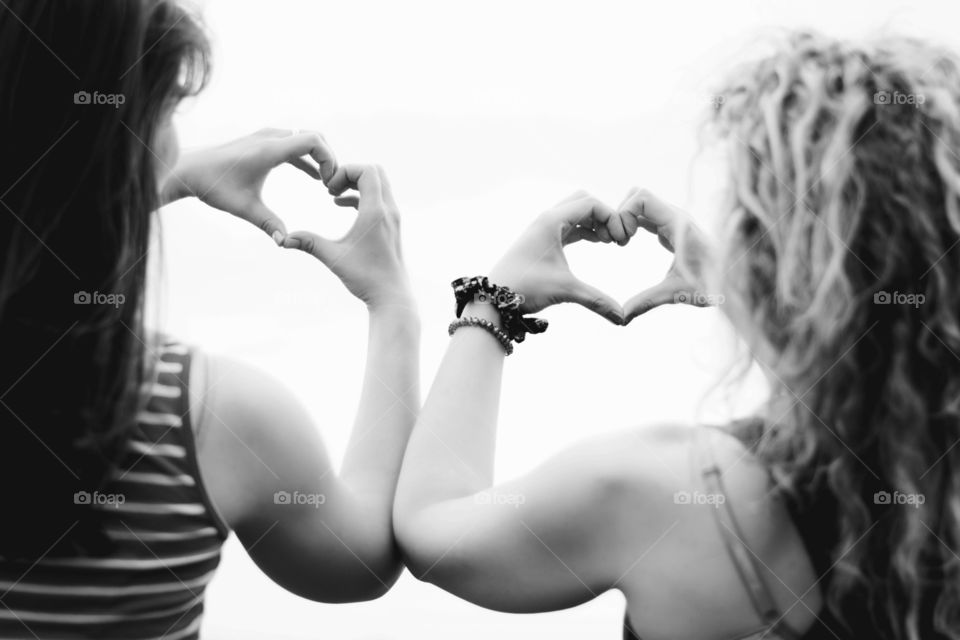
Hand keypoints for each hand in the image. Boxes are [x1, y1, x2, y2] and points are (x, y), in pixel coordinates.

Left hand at [165, 128, 336, 241]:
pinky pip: (293, 145)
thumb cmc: (213, 186)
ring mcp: (265, 137)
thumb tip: (285, 243)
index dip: (328, 158)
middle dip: (329, 158)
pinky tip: (313, 177)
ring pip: (304, 139)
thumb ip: (268, 224)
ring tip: (325, 183)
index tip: (328, 182)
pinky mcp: (261, 143)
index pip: (313, 140)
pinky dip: (307, 159)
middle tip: (332, 184)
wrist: (188, 169)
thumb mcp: (243, 207)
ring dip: (318, 158)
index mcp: (269, 150)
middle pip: (314, 136)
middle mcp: (270, 138)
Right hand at [281, 164, 411, 310]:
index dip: (345, 171)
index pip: (367, 171)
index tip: (329, 189)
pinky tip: (341, 206)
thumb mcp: (334, 258)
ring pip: (379, 184)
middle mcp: (389, 210)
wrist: (392, 296)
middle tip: (331, 188)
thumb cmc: (365, 278)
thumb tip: (282, 239)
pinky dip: (361, 195)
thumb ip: (309, 243)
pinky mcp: (392, 225)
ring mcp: (393, 217)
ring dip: (356, 184)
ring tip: (333, 196)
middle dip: (351, 173)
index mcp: (375, 212)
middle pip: (375, 171)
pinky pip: (379, 197)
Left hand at [488, 192, 630, 324]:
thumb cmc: (525, 289)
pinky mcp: (541, 240)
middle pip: (583, 201)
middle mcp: (546, 219)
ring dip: (595, 222)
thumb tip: (623, 319)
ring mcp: (542, 229)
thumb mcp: (565, 291)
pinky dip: (584, 230)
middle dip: (604, 216)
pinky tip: (597, 242)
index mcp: (551, 221)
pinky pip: (568, 225)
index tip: (622, 240)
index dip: (611, 217)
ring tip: (610, 242)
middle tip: (616, 238)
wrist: (494, 299)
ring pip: (575, 213)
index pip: (590, 203)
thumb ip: (596, 300)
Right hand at [619, 188, 713, 323]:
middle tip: (618, 241)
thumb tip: (623, 317)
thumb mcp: (676, 294)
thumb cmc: (706, 286)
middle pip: (638, 195)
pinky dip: (632, 222)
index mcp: (678, 224)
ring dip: (626, 217)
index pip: (642, 198)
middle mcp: (676, 216)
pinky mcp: (670, 226)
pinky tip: (627, 243)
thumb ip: (648, 301)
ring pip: (640, 202)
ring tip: (621, 242)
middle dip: (621, 214)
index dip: (624, 214)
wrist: (729, 281)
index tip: (622, 241)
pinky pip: (644, 214)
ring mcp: (673, 219)